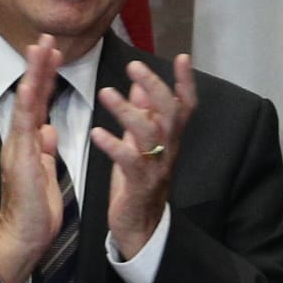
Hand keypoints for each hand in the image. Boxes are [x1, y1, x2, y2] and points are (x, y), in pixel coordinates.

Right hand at [0, 36, 66, 282]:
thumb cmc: (34, 209)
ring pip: (25, 103)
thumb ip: (44, 150)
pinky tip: (29, 85)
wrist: (22, 237)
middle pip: (30, 94)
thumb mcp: (44, 172)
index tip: (53, 50)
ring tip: (39, 47)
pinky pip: (21, 128)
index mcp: (29, 141)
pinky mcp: (19, 160)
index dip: (45, 75)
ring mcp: (17, 148)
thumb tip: (49, 130)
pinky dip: (25, 105)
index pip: (38, 101)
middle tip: (46, 34)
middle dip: (39, 64)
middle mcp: (19, 139)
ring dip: (33, 74)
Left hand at [93, 50, 197, 262]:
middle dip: (154, 86)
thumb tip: (139, 82)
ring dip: (127, 111)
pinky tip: (96, 133)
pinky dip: (113, 145)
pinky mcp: (139, 184)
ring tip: (106, 93)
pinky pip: (129, 161)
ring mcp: (156, 167)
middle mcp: (169, 149)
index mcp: (170, 138)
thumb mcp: (142, 143)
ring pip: (149, 133)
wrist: (141, 226)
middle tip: (133, 66)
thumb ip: (143, 113)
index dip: (186, 82)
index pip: (185, 105)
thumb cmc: (139, 180)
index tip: (182, 56)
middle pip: (170, 112)